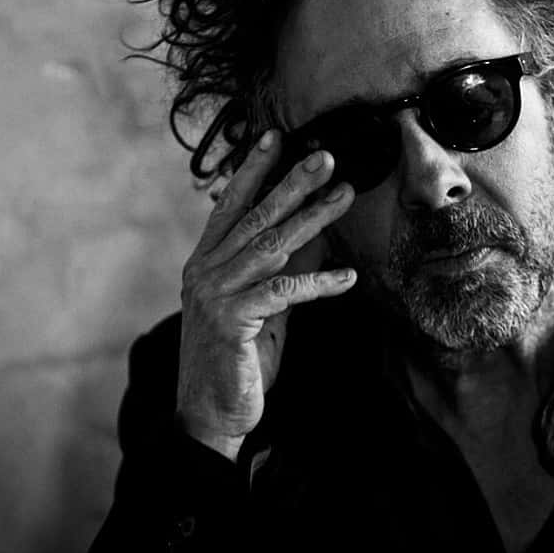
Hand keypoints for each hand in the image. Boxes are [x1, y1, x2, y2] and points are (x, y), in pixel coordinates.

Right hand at [175, 130, 355, 460]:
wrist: (211, 415)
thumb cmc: (239, 359)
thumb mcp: (264, 308)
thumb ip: (281, 270)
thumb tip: (316, 236)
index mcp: (206, 263)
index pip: (229, 205)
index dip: (253, 170)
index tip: (276, 137)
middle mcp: (205, 272)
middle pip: (256, 216)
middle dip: (293, 182)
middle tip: (325, 156)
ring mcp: (215, 295)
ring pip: (272, 246)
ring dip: (313, 219)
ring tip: (344, 196)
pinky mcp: (232, 321)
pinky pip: (284, 292)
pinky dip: (319, 283)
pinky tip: (348, 277)